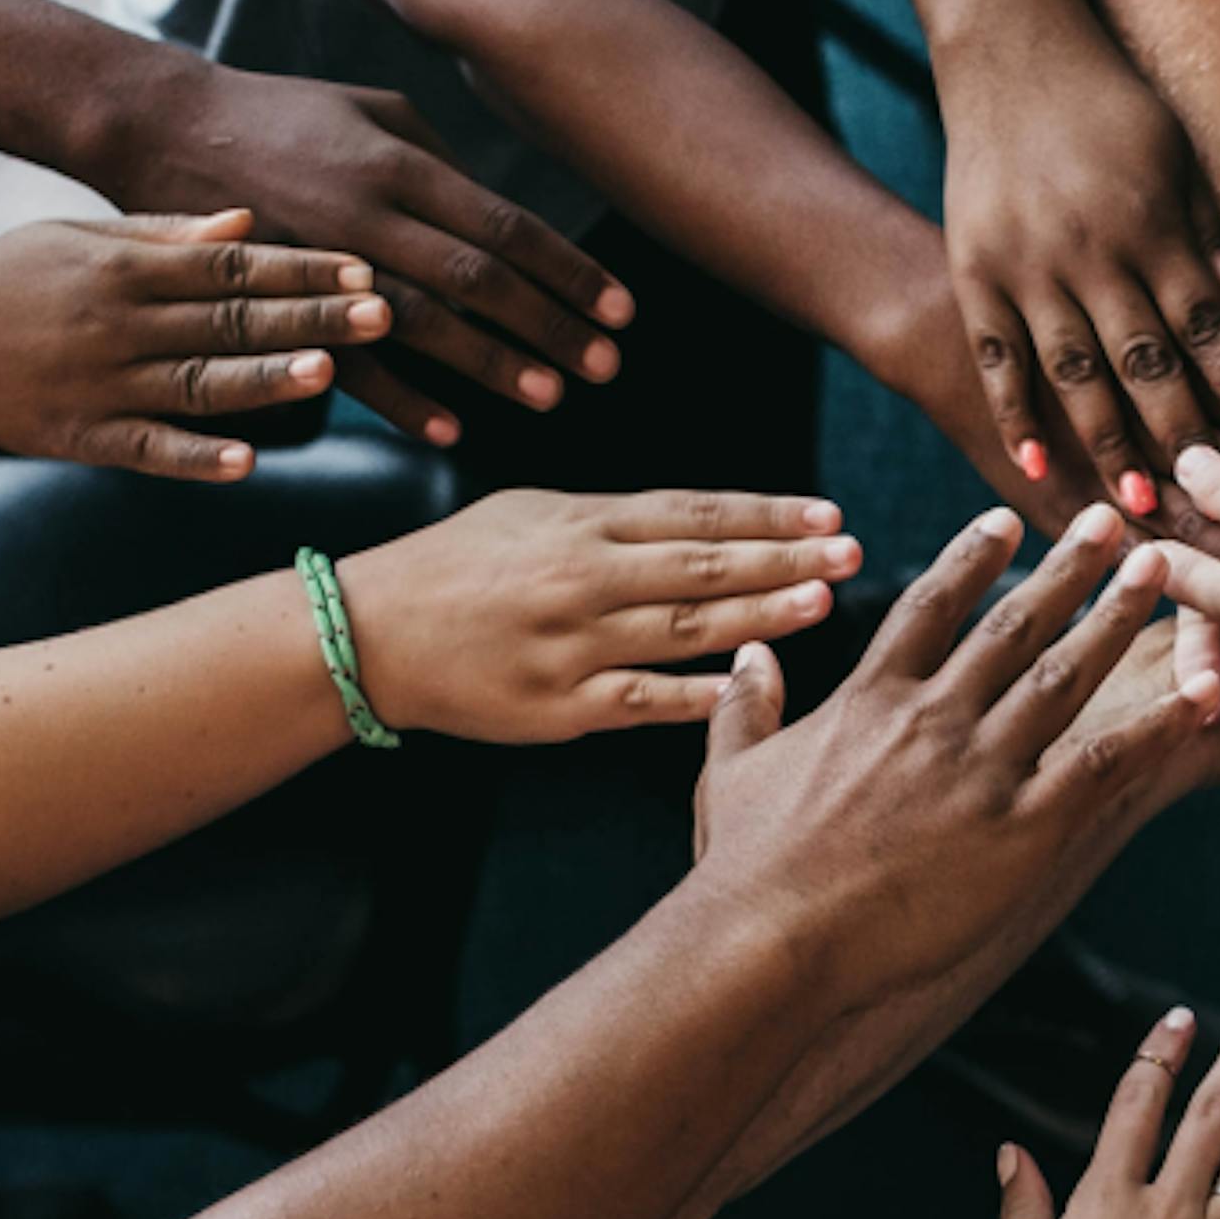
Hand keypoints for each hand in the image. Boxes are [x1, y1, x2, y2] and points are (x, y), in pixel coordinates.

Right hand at [0, 211, 388, 479]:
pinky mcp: (80, 438)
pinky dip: (198, 458)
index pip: (230, 264)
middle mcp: (116, 324)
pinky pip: (149, 451)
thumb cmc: (3, 283)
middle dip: (309, 317)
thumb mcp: (76, 239)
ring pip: (200, 384)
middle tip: (384, 313)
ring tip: (331, 372)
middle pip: (230, 321)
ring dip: (267, 380)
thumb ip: (164, 234)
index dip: (300, 267)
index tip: (363, 266)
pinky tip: (250, 461)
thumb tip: (247, 219)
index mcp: (122, 268)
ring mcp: (100, 384)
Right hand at [96, 61, 633, 443]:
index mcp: (401, 164)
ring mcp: (321, 257)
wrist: (160, 124)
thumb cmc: (283, 115)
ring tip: (551, 397)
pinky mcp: (277, 297)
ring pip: (423, 321)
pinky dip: (403, 400)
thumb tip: (504, 216)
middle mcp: (370, 211)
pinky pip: (347, 359)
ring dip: (490, 364)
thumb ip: (443, 160)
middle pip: (478, 276)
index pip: (506, 223)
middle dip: (548, 324)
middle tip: (605, 366)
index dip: (569, 269)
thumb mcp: (373, 109)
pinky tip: (451, 430)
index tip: (622, 310)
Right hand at [341, 487, 860, 742]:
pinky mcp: (560, 706)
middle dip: (784, 558)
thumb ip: (617, 519)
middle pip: (702, 566)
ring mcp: (573, 645)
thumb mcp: (532, 513)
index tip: (827, 512)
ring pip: (683, 629)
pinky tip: (751, 682)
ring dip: (760, 617)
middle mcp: (583, 579)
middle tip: (851, 551)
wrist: (368, 632)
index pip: (694, 513)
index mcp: (582, 525)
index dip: (767, 513)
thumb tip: (708, 519)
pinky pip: (643, 699)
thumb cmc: (459, 566)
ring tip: (821, 602)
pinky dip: (697, 692)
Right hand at [683, 501, 1219, 992]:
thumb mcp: (728, 772)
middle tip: (1112, 522)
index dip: (972, 559)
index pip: (930, 606)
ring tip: (1160, 573)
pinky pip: (1104, 763)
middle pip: (1014, 624)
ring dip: (1118, 619)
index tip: (1008, 521)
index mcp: (868, 697)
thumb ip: (744, 707)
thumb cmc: (745, 867)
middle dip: (1069, 569)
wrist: (772, 938)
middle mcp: (933, 715)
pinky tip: (1199, 693)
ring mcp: (981, 767)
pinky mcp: (1021, 827)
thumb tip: (748, 656)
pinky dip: (1156, 726)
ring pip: (1066, 675)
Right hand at [935, 24, 1219, 516]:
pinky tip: (1038, 469)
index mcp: (1153, 223)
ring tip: (1138, 503)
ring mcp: (1027, 262)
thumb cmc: (1111, 106)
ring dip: (1109, 443)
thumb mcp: (1176, 159)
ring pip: (1074, 373)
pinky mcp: (974, 268)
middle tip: (1214, 498)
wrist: (1010, 50)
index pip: (1207, 322)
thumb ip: (1214, 237)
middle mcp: (1092, 248)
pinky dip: (1017, 416)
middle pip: (1145, 361)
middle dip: (1183, 434)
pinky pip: (999, 358)